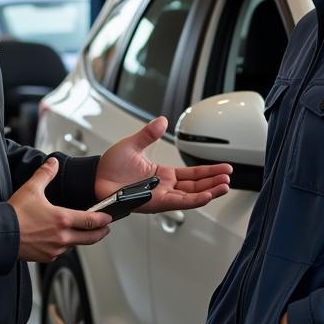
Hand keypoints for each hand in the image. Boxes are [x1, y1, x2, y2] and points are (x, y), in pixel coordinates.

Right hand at [11, 157, 112, 262]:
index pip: (91, 221)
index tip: (108, 218)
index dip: (103, 220)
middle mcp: (62, 236)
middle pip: (89, 238)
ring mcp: (55, 249)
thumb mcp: (31, 189)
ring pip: (75, 245)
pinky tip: (61, 239)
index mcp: (62, 219)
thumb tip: (53, 163)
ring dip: (81, 239)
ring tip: (83, 233)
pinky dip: (64, 245)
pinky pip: (61, 251)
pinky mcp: (46, 257)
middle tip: (104, 229)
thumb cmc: (14, 214)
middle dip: (99, 233)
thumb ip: (45, 174)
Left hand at [94, 115, 232, 214]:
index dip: (208, 171)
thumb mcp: (133, 144)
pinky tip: (206, 195)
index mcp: (162, 174)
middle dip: (213, 182)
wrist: (94, 178)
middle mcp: (164, 187)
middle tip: (229, 177)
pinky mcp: (154, 203)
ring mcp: (160, 196)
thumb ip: (149, 133)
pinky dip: (193, 200)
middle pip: (195, 186)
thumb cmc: (109, 166)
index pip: (191, 174)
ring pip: (191, 196)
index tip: (223, 168)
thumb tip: (162, 120)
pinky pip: (178, 202)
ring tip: (224, 186)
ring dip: (208, 191)